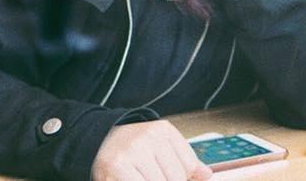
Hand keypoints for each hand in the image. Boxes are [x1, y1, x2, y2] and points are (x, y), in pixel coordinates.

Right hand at [92, 120, 212, 180]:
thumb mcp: (162, 147)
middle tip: (151, 174)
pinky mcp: (117, 166)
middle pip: (175, 178)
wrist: (99, 140)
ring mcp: (133, 151)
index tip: (168, 174)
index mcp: (163, 130)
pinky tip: (134, 178)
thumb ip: (185, 162)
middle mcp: (148, 136)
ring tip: (142, 176)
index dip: (182, 178)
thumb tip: (206, 175)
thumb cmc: (134, 148)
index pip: (189, 166)